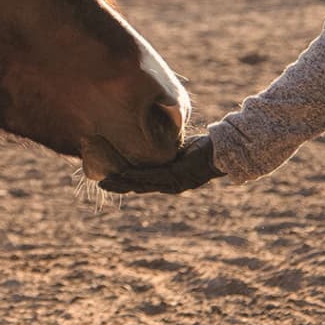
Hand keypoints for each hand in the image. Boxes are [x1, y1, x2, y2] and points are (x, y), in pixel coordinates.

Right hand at [98, 135, 222, 194]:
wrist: (223, 151)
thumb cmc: (203, 147)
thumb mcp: (180, 148)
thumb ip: (166, 149)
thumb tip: (153, 137)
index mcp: (169, 179)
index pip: (143, 182)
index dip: (125, 182)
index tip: (108, 178)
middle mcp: (170, 185)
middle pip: (139, 187)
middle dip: (120, 186)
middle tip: (101, 184)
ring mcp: (173, 183)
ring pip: (142, 184)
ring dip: (123, 183)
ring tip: (106, 181)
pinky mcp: (176, 176)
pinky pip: (152, 176)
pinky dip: (137, 175)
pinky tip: (124, 172)